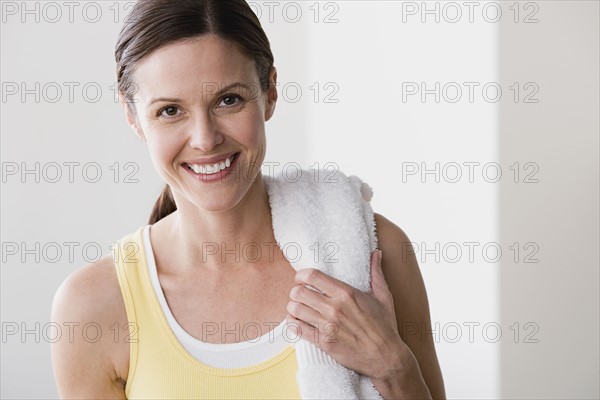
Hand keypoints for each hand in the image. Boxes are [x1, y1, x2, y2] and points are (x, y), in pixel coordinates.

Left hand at [286, 249, 405, 379]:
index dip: (301, 275)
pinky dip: (292, 324)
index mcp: (346, 293)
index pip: (313, 276)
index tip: (302, 278)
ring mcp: (327, 326)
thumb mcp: (383, 296)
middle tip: (299, 294)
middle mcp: (334, 308)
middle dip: (296, 291)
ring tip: (297, 307)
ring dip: (292, 307)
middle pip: (299, 292)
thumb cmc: (385, 326)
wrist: (386, 357)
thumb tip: (376, 253)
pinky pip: (297, 329)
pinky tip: (295, 321)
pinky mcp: (324, 343)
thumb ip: (376, 272)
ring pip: (295, 310)